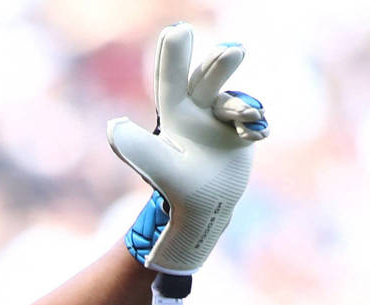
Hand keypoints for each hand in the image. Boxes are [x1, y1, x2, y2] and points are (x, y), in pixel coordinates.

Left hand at [107, 24, 267, 288]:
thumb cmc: (178, 190)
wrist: (206, 209)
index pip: (172, 81)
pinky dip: (255, 124)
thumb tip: (113, 126)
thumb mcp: (159, 169)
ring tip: (246, 118)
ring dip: (241, 106)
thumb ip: (139, 149)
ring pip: (233, 101)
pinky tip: (256, 133)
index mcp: (174, 113)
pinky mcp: (242, 131)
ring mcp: (221, 119)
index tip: (178, 30)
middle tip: (234, 51)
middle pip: (207, 80)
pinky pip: (254, 120)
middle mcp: (198, 110)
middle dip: (219, 66)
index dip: (174, 56)